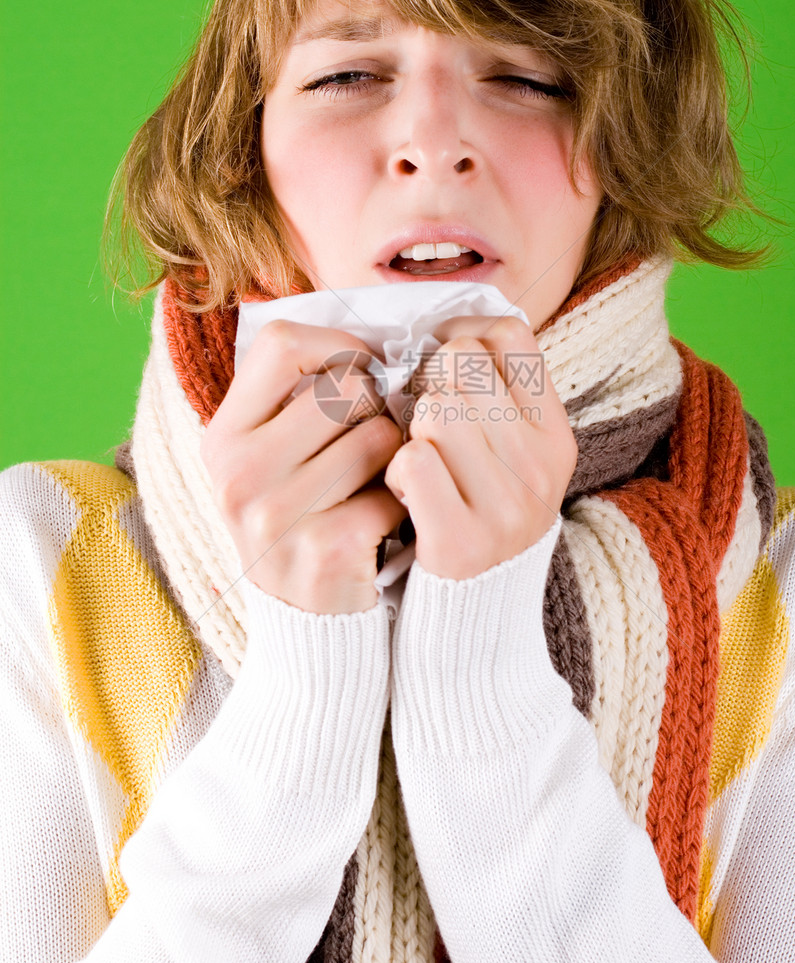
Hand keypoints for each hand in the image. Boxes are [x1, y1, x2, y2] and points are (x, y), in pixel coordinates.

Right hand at [201, 320, 406, 613]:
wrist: (312, 629)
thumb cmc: (307, 518)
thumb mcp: (276, 457)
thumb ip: (302, 396)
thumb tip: (377, 334)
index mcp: (223, 437)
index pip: (282, 343)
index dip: (335, 345)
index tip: (359, 372)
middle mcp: (237, 474)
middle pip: (344, 387)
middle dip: (376, 407)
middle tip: (371, 443)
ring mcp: (276, 517)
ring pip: (379, 434)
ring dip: (395, 455)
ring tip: (374, 485)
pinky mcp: (325, 550)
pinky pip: (396, 487)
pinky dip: (403, 502)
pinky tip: (383, 524)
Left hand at [383, 315, 576, 578]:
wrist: (472, 629)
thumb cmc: (472, 520)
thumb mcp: (508, 459)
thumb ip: (490, 397)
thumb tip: (438, 328)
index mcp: (555, 435)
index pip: (508, 332)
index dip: (459, 335)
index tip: (438, 367)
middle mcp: (542, 467)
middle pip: (461, 364)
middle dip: (427, 384)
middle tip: (422, 425)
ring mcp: (508, 506)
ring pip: (436, 407)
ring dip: (410, 430)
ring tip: (418, 465)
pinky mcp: (463, 542)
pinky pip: (414, 460)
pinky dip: (397, 472)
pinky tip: (406, 495)